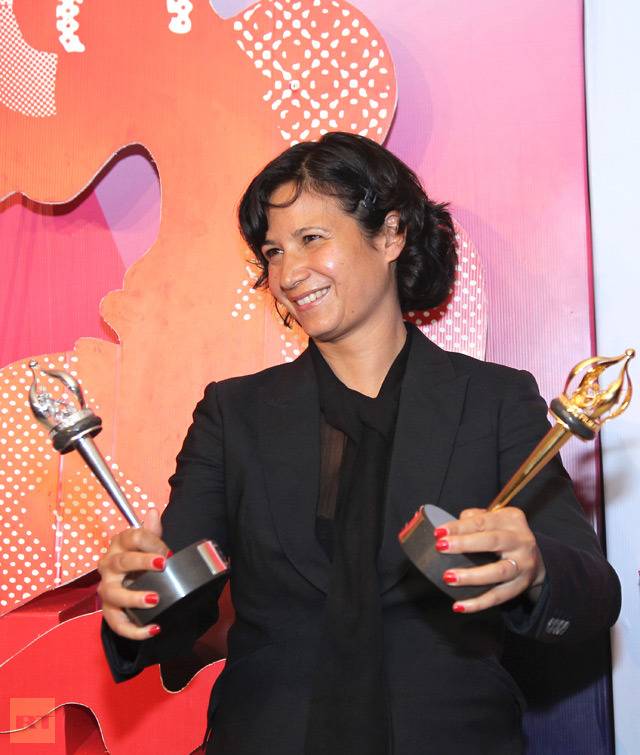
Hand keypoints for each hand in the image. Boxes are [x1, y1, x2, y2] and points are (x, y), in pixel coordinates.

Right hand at [97, 508, 171, 639]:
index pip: (132, 537)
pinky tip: (153, 629)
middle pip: (121, 562)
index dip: (151, 541)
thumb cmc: (138, 556)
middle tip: (163, 565)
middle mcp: (108, 565)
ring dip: (133, 597)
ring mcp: (107, 588)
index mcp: (119, 544)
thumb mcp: (145, 542)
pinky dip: (134, 630)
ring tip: (154, 599)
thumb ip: (151, 530)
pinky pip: (117, 623)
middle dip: (141, 562)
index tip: (167, 552)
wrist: (126, 578)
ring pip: (113, 594)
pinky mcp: (109, 610)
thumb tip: (153, 511)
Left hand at [435, 507, 545, 613]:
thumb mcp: (494, 519)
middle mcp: (521, 540)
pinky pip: (498, 597)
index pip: (482, 521)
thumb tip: (447, 529)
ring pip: (498, 572)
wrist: (534, 558)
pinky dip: (478, 603)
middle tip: (441, 548)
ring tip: (448, 577)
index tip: (439, 533)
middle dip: (464, 544)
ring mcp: (523, 564)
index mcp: (511, 519)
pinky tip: (459, 605)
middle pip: (492, 541)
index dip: (459, 527)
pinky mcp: (521, 586)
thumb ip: (472, 519)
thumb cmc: (504, 535)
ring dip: (471, 576)